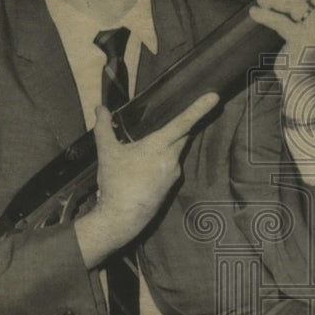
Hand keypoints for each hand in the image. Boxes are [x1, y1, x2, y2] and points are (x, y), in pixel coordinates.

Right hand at [74, 92, 217, 266]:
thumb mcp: (106, 152)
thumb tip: (99, 108)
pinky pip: (170, 164)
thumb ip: (104, 127)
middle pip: (181, 135)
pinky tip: (145, 166)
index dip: (199, 108)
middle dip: (178, 126)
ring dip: (166, 144)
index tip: (214, 96)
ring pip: (175, 150)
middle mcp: (172, 158)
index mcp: (159, 146)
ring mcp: (173, 173)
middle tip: (168, 120)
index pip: (183, 122)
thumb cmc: (115, 183)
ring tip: (144, 149)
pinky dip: (162, 159)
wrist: (122, 218)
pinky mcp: (171, 184)